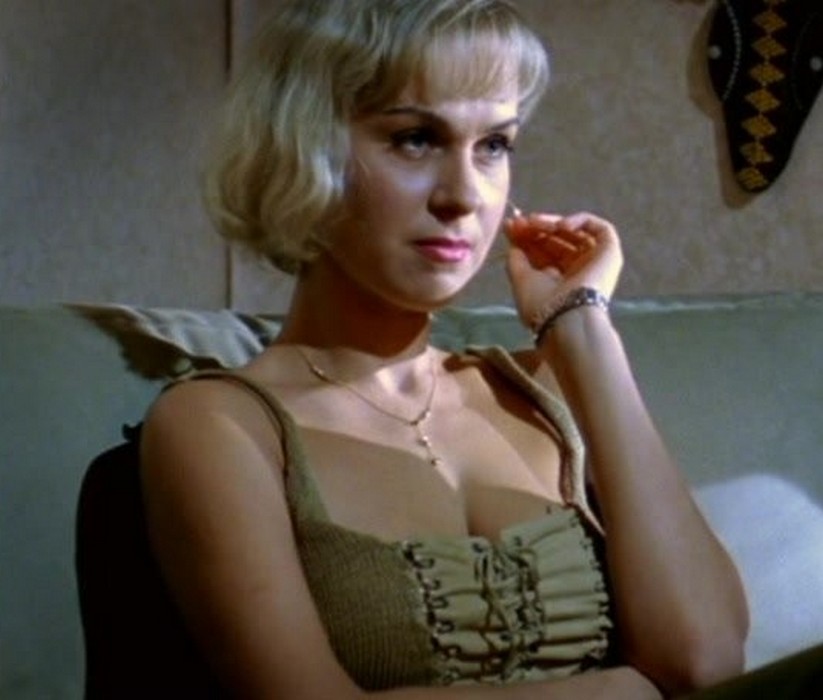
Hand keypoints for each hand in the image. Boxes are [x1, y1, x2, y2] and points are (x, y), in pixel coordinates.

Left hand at [504, 211, 622, 329]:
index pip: (542, 251)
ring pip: (575, 232)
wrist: (566, 317)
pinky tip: (561, 226)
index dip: (526, 236)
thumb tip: (512, 234)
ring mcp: (594, 262)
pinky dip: (579, 220)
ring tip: (536, 222)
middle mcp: (577, 271)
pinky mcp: (610, 253)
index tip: (511, 224)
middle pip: (556, 240)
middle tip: (521, 220)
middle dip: (536, 228)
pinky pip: (599, 228)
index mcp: (557, 281)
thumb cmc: (541, 304)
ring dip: (552, 223)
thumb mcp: (520, 278)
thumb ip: (515, 256)